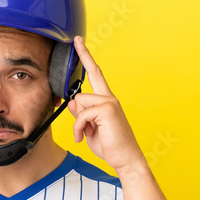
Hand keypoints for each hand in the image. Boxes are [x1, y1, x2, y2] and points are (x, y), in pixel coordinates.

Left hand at [68, 36, 146, 174]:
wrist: (125, 159)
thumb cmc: (110, 146)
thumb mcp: (89, 128)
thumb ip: (81, 114)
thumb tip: (73, 101)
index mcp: (107, 100)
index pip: (95, 73)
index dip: (85, 56)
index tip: (78, 41)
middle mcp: (110, 98)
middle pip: (81, 93)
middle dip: (78, 113)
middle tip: (86, 130)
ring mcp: (110, 102)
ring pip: (80, 103)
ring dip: (79, 123)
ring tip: (87, 135)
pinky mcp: (107, 109)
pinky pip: (82, 114)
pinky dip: (79, 128)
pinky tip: (84, 137)